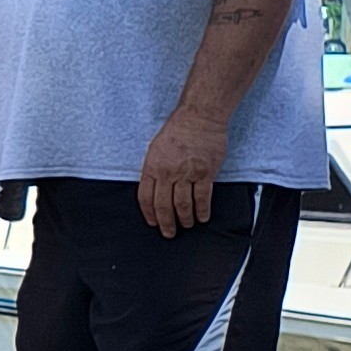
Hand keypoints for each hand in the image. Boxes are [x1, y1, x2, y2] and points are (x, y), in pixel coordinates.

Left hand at [137, 109, 228, 236]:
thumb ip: (153, 170)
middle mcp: (167, 172)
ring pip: (183, 205)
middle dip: (166, 223)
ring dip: (185, 219)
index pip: (145, 198)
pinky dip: (202, 211)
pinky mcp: (205, 173)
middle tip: (169, 233)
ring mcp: (187, 173)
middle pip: (164, 206)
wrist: (198, 118)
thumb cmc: (176, 131)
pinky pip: (203, 198)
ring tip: (187, 225)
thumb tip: (153, 189)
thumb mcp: (155, 149)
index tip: (153, 223)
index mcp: (152, 167)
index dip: (149, 214)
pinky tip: (202, 217)